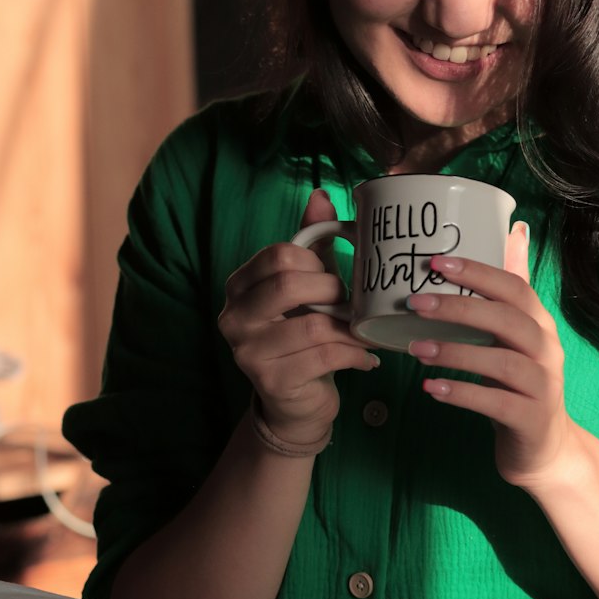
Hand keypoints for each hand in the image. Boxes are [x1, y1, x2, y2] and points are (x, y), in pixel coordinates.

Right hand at [218, 189, 377, 447]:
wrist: (295, 403)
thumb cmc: (303, 333)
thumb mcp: (308, 283)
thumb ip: (313, 241)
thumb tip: (321, 195)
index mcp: (240, 286)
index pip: (278, 255)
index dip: (315, 261)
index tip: (333, 275)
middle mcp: (233, 317)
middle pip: (288, 285)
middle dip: (331, 290)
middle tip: (349, 302)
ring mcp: (247, 352)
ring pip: (313, 325)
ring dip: (349, 328)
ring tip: (364, 331)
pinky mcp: (271, 382)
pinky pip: (324, 357)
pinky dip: (354, 354)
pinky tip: (365, 357)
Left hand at [405, 223, 573, 487]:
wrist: (545, 447)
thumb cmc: (520, 381)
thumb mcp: (517, 333)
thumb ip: (511, 288)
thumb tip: (516, 227)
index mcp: (540, 322)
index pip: (513, 286)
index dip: (476, 272)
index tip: (434, 262)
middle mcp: (547, 349)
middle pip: (507, 319)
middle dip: (459, 307)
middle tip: (415, 302)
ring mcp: (544, 386)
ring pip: (501, 362)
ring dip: (455, 352)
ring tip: (416, 347)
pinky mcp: (532, 419)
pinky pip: (496, 403)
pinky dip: (462, 393)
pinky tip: (432, 388)